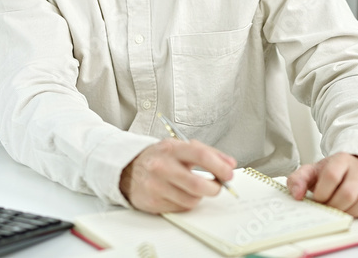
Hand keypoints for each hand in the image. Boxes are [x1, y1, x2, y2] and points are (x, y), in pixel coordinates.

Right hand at [119, 138, 235, 213]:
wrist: (128, 168)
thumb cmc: (160, 157)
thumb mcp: (180, 147)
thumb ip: (207, 153)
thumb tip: (229, 164)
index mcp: (171, 149)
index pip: (200, 155)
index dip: (219, 166)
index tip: (229, 173)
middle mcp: (162, 167)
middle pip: (197, 184)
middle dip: (214, 188)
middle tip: (217, 186)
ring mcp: (156, 186)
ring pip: (191, 200)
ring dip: (199, 196)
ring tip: (194, 188)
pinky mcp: (153, 203)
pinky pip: (180, 208)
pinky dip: (186, 203)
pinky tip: (180, 194)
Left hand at [286, 153, 357, 218]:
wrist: (354, 169)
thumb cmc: (332, 173)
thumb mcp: (312, 172)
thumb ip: (298, 180)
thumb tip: (296, 195)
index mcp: (341, 159)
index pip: (331, 176)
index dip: (322, 193)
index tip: (318, 199)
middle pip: (348, 193)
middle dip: (335, 206)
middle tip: (330, 207)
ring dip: (351, 213)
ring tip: (343, 210)